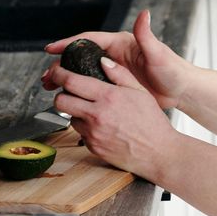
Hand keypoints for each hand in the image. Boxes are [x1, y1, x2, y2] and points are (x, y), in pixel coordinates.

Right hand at [42, 9, 189, 110]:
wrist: (182, 91)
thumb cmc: (174, 70)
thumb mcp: (158, 53)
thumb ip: (147, 35)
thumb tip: (144, 13)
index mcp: (121, 43)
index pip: (88, 40)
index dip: (68, 43)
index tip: (51, 49)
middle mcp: (115, 55)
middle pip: (81, 57)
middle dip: (62, 64)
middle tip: (47, 75)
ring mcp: (114, 71)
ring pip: (83, 73)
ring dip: (67, 78)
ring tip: (50, 87)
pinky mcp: (117, 86)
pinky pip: (93, 87)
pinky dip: (79, 91)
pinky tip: (69, 99)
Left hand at [50, 56, 181, 181]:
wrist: (159, 153)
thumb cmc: (153, 124)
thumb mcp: (141, 92)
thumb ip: (120, 74)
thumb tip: (103, 62)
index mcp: (108, 97)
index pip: (71, 81)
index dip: (59, 73)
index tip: (57, 71)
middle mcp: (97, 115)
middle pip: (61, 101)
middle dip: (61, 94)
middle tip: (69, 93)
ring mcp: (93, 133)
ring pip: (70, 118)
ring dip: (76, 113)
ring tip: (94, 113)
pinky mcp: (93, 147)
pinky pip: (81, 134)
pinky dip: (87, 129)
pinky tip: (103, 128)